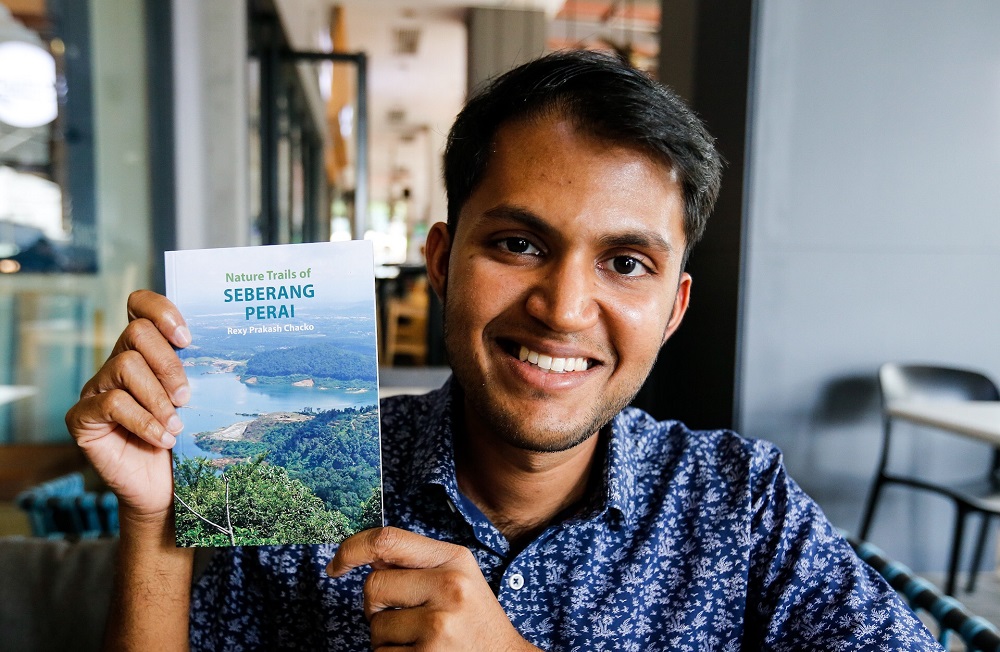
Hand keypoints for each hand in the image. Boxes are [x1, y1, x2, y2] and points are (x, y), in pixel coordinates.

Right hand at [65, 290, 190, 520]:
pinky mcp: (82, 417)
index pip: (140, 307)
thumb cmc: (183, 441)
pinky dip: (144, 421)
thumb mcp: (195, 402)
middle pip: (137, 334)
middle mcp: (116, 364)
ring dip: (158, 397)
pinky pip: (112, 404)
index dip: (161, 311)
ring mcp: (96, 389)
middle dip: (169, 364)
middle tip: (186, 397)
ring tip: (176, 424)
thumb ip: (196, 373)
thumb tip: (225, 350)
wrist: (163, 489)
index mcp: (144, 353)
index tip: (188, 338)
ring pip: (125, 366)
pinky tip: (163, 438)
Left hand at [328, 527, 539, 650]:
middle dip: (377, 607)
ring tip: (421, 639)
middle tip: (404, 617)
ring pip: (374, 628)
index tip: (336, 565)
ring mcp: (438, 626)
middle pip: (373, 587)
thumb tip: (365, 558)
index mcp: (453, 560)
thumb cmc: (475, 620)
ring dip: (387, 639)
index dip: (352, 549)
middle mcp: (448, 588)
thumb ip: (416, 564)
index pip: (387, 540)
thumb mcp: (457, 577)